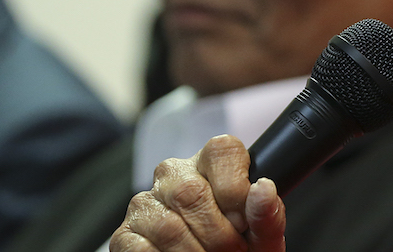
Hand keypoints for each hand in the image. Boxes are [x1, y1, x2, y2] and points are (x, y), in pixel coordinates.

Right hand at [110, 135, 285, 251]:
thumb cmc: (240, 248)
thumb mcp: (261, 234)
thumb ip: (268, 213)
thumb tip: (264, 189)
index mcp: (211, 162)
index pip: (222, 150)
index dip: (236, 188)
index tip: (244, 220)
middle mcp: (174, 174)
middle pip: (192, 193)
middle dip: (218, 233)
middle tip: (232, 251)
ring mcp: (145, 203)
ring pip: (169, 227)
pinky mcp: (124, 235)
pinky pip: (141, 249)